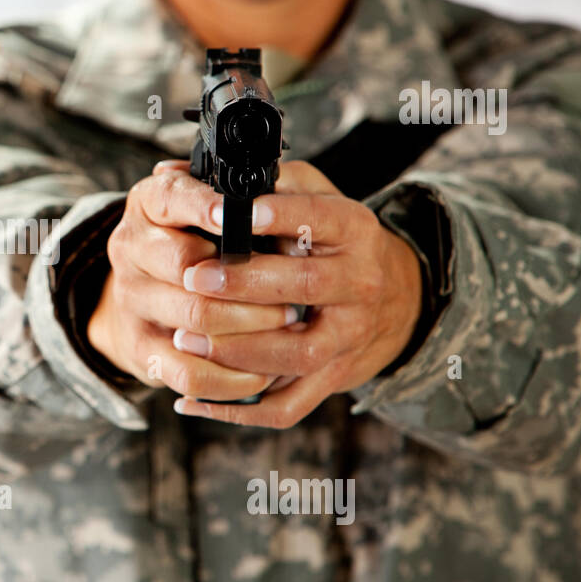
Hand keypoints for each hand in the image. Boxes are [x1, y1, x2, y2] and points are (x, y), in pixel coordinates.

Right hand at [87, 160, 299, 400]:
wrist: (144, 294)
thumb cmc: (194, 239)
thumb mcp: (208, 202)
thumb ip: (232, 190)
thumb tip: (268, 182)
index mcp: (149, 202)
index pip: (171, 197)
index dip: (203, 207)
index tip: (235, 214)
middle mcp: (130, 247)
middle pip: (188, 267)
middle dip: (249, 283)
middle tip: (295, 291)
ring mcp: (131, 299)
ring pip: (195, 319)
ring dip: (250, 326)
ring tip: (289, 323)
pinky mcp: (140, 347)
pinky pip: (188, 371)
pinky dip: (230, 376)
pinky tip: (263, 371)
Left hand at [171, 160, 422, 427]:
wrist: (394, 300)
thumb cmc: (334, 242)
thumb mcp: (320, 197)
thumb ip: (277, 181)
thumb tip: (208, 172)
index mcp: (355, 232)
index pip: (324, 218)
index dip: (284, 214)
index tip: (238, 211)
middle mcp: (359, 285)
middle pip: (306, 286)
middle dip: (245, 284)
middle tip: (195, 277)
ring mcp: (348, 337)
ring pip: (296, 352)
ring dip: (237, 349)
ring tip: (186, 339)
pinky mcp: (332, 377)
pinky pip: (287, 404)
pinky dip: (239, 409)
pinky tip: (192, 401)